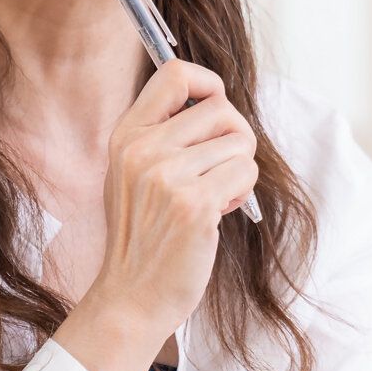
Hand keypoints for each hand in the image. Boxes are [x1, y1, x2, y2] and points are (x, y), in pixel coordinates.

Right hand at [85, 59, 257, 342]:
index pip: (174, 73)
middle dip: (235, 137)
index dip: (208, 83)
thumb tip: (216, 103)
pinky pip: (244, 172)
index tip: (216, 106)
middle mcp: (143, 149)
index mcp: (126, 135)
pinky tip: (218, 212)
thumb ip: (162, 136)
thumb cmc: (141, 237)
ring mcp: (167, 176)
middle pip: (221, 108)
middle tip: (220, 170)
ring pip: (239, 142)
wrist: (131, 297)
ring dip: (238, 170)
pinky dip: (241, 192)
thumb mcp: (131, 174)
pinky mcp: (195, 205)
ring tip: (214, 196)